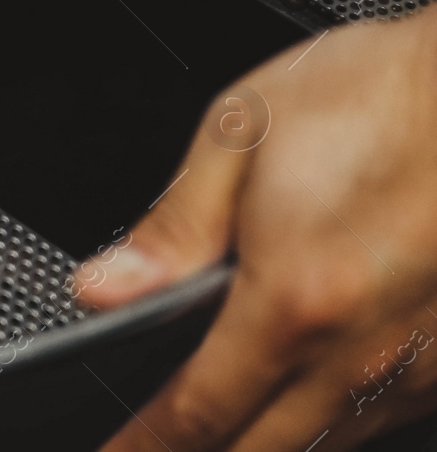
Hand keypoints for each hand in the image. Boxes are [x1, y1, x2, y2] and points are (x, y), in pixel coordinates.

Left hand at [75, 8, 436, 450]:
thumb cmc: (379, 93)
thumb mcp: (241, 134)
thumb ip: (170, 227)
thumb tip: (105, 291)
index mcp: (293, 298)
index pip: (197, 411)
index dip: (144, 448)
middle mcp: (362, 351)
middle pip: (263, 450)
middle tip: (153, 447)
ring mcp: (421, 365)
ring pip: (327, 444)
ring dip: (267, 440)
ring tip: (219, 419)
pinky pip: (383, 416)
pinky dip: (332, 419)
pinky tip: (301, 386)